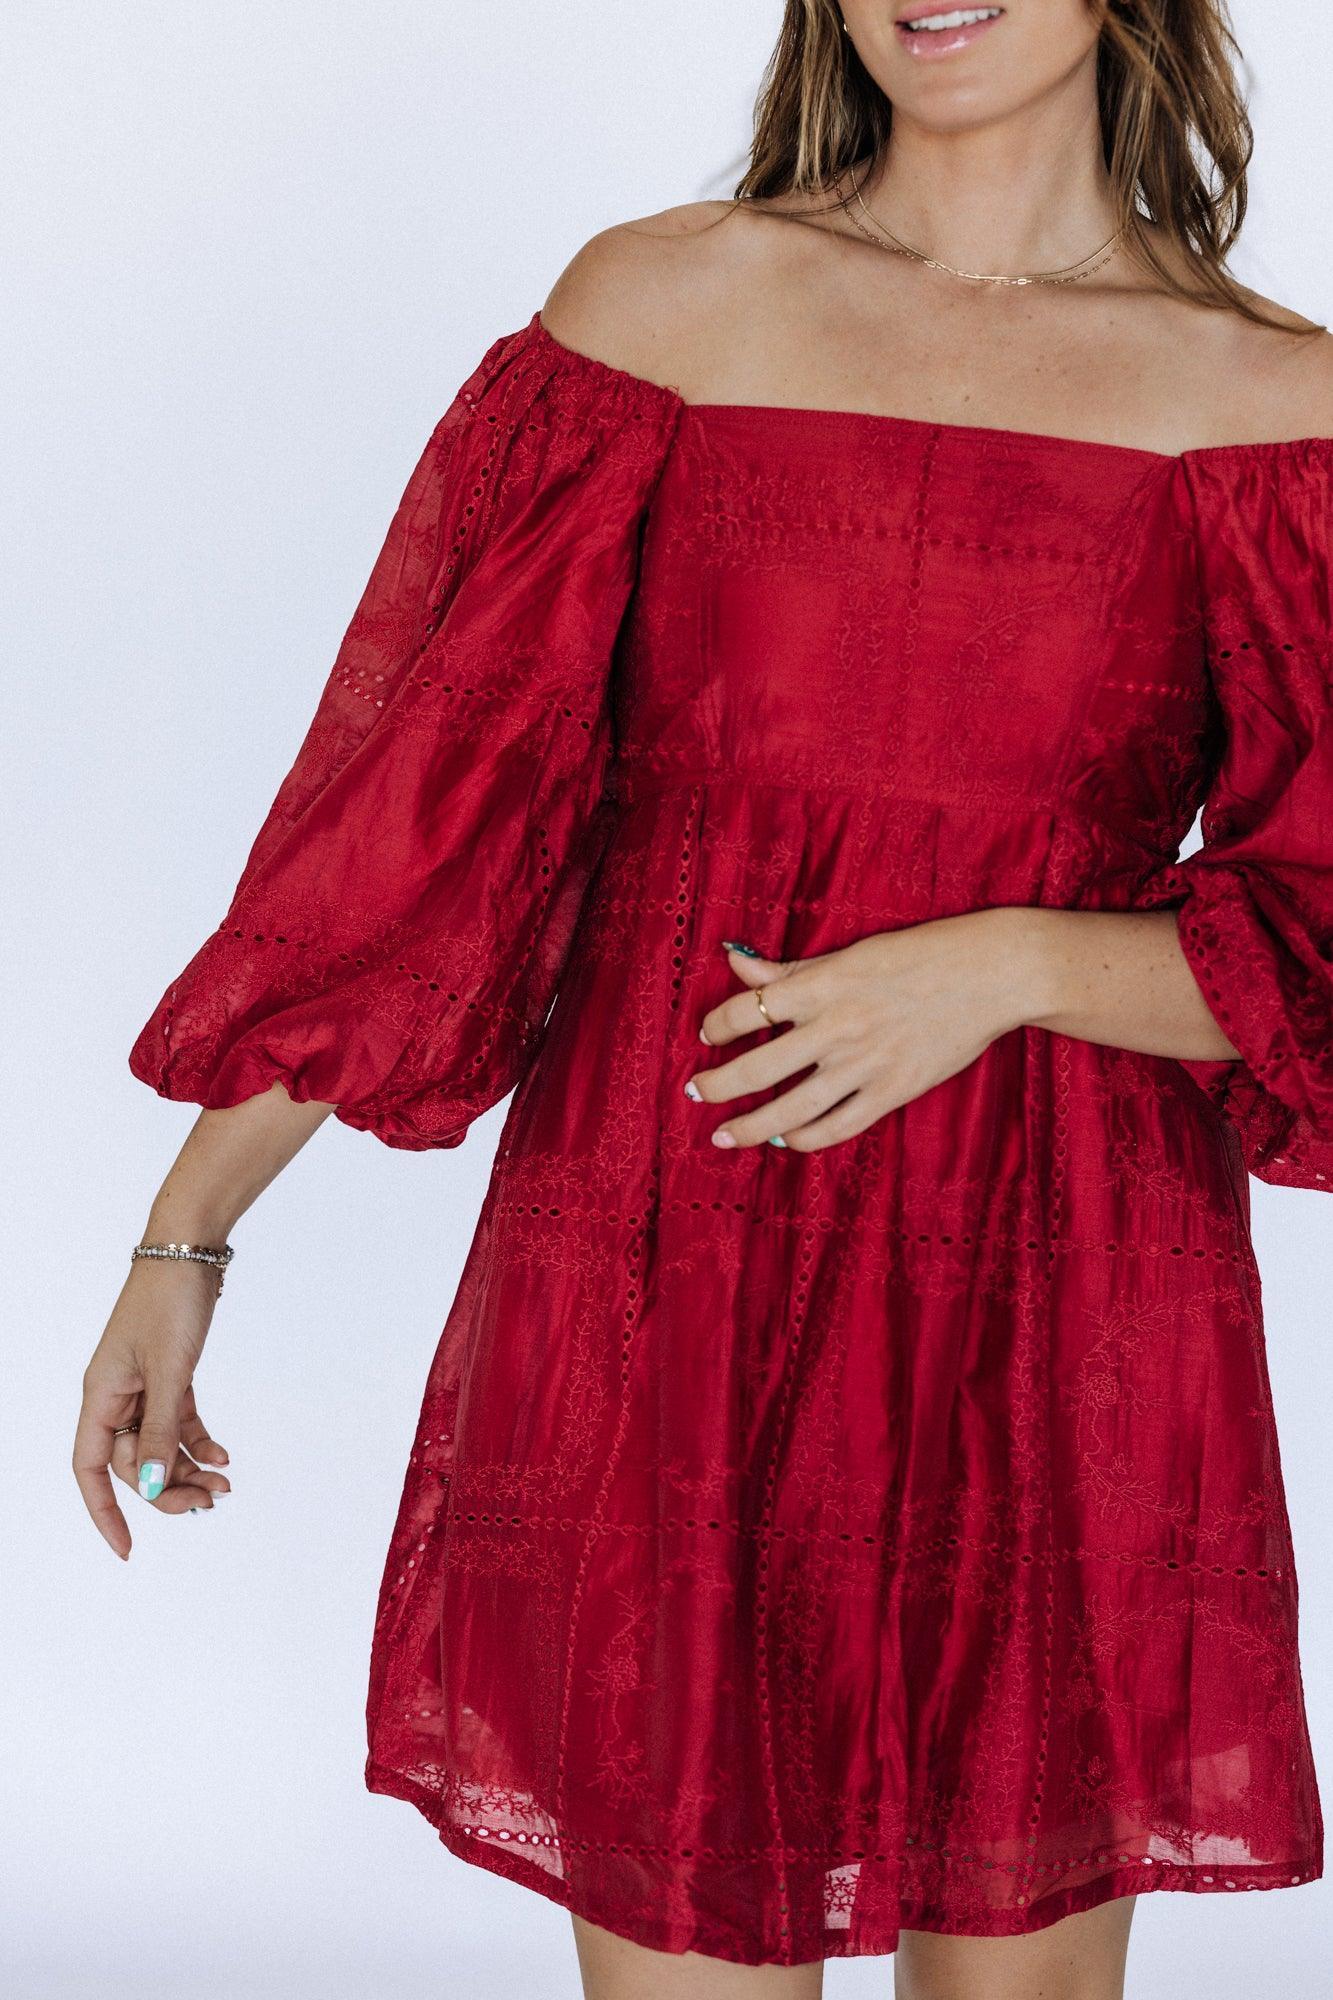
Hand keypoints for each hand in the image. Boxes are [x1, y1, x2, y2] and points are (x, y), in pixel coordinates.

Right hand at [73, 1260, 231, 1559]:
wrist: (190, 1250)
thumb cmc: (169, 1302)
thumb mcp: (169, 1371)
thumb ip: (160, 1429)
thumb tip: (147, 1482)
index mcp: (100, 1396)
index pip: (89, 1469)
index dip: (104, 1511)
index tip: (128, 1547)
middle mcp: (115, 1395)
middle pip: (130, 1462)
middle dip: (166, 1487)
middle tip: (210, 1502)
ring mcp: (142, 1385)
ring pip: (157, 1444)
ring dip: (188, 1468)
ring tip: (225, 1484)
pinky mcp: (168, 1373)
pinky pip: (177, 1421)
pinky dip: (197, 1440)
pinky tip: (223, 1455)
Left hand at [685, 910, 1034, 1152]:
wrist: (989, 974)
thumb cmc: (919, 955)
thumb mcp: (850, 954)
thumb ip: (790, 970)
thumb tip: (735, 962)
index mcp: (822, 984)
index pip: (746, 1009)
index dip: (716, 1025)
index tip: (705, 1034)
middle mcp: (836, 1027)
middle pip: (756, 1068)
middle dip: (716, 1085)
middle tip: (695, 1093)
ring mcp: (864, 1065)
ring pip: (789, 1108)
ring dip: (748, 1126)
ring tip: (723, 1135)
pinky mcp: (892, 1091)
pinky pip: (835, 1127)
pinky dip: (802, 1138)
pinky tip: (783, 1139)